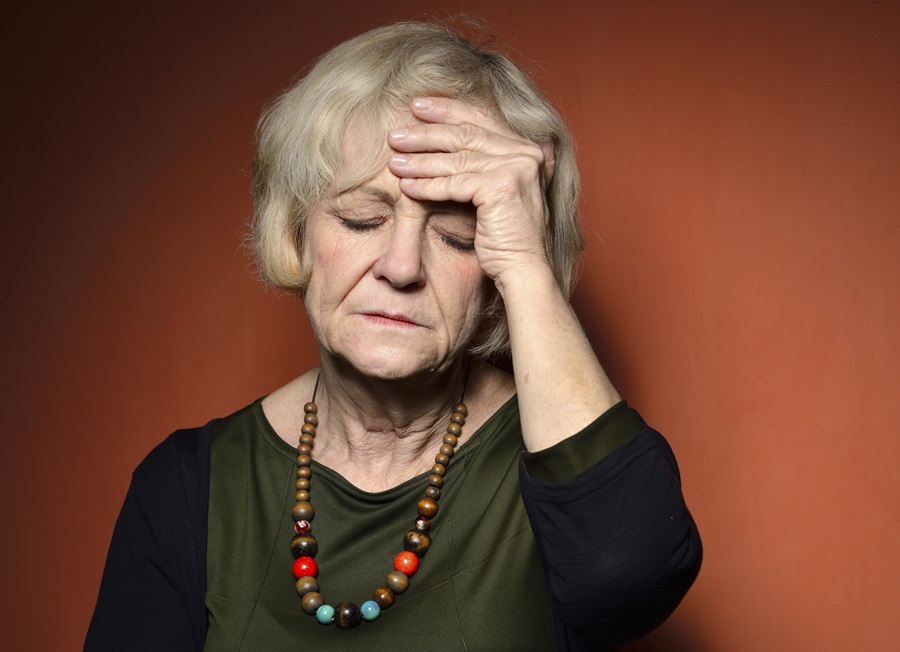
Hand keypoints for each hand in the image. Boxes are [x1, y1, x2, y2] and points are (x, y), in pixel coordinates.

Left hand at [386, 97, 555, 287]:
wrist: (523, 269)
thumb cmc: (506, 237)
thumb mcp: (496, 192)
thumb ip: (484, 164)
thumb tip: (442, 142)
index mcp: (526, 149)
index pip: (481, 119)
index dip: (447, 111)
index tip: (417, 108)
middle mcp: (525, 153)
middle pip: (465, 134)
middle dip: (426, 134)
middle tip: (395, 135)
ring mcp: (516, 168)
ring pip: (457, 159)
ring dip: (420, 161)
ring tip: (394, 162)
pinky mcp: (501, 187)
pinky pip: (455, 183)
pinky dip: (428, 185)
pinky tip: (407, 187)